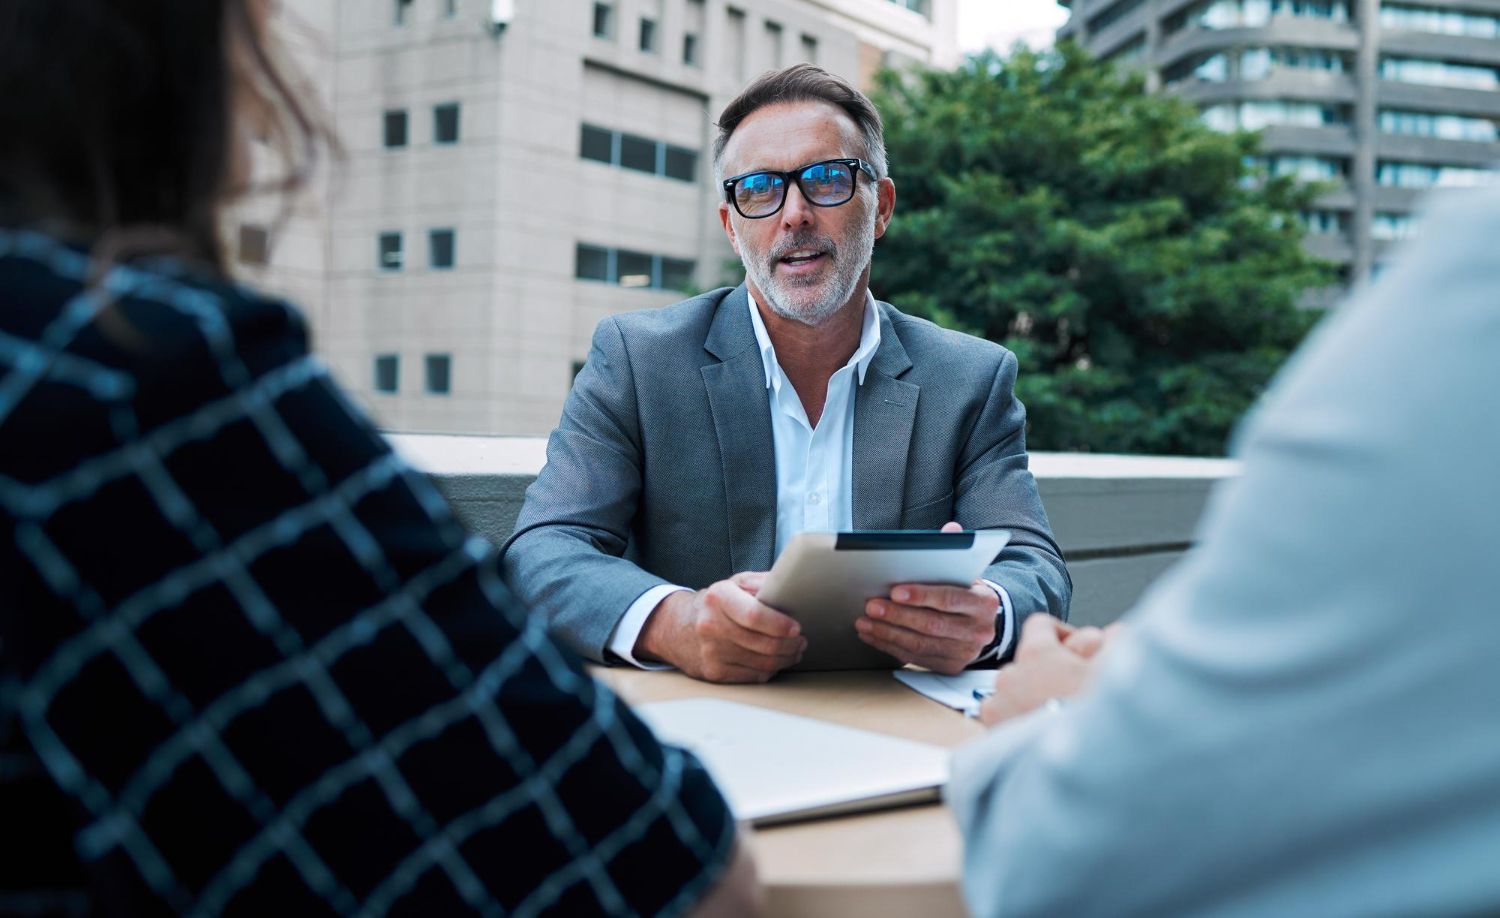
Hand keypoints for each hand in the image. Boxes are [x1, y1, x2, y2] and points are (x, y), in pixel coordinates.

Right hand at [636, 573, 805, 683]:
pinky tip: (776, 662)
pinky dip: (770, 670)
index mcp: (718, 597)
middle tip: (801, 641)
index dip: (780, 624)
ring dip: (785, 659)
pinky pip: (753, 676)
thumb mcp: (734, 584)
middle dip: (791, 645)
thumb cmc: (715, 604)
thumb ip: (762, 583)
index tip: (797, 627)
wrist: (676, 628)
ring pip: (762, 663)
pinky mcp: (713, 673)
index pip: (754, 615)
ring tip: (794, 651)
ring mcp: (711, 652)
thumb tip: (792, 587)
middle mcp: (711, 625)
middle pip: (763, 643)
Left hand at [854, 521, 999, 673]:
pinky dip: (890, 646)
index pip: (950, 599)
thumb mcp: (964, 571)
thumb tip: (951, 530)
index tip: (894, 591)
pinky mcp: (951, 666)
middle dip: (897, 616)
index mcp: (984, 602)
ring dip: (888, 633)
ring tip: (864, 622)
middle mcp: (979, 631)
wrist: (980, 623)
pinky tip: (873, 635)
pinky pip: (915, 658)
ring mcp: (965, 652)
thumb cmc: (964, 592)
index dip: (921, 596)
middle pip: (932, 625)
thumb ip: (955, 550)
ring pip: (920, 644)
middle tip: (871, 606)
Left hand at [978, 615, 1123, 726]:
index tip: (1078, 652)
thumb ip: (1116, 642)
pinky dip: (1020, 723)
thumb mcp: (1117, 670)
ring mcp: (998, 707)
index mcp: (1037, 654)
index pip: (1040, 625)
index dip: (1063, 635)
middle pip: (1029, 662)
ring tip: (1061, 717)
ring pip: (1015, 692)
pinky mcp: (994, 734)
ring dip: (1034, 698)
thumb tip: (1115, 634)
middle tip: (1076, 690)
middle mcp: (1010, 676)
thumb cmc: (1098, 720)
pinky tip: (1044, 734)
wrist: (1082, 768)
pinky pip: (1004, 719)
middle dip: (1052, 672)